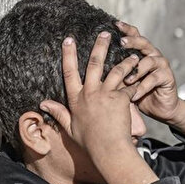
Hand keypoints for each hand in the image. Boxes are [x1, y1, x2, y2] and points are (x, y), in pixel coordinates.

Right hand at [40, 33, 156, 183]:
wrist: (108, 149)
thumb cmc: (89, 142)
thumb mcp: (70, 127)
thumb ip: (58, 113)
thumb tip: (42, 104)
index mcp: (76, 99)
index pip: (69, 72)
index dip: (68, 54)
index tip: (68, 40)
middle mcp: (90, 93)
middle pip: (94, 64)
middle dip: (100, 46)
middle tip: (105, 34)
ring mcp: (106, 95)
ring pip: (116, 71)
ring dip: (125, 61)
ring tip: (132, 54)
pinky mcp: (120, 99)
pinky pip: (129, 85)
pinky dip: (136, 79)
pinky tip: (142, 73)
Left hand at [117, 21, 181, 122]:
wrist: (158, 107)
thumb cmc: (136, 92)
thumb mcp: (122, 81)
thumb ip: (113, 71)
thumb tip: (91, 64)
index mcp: (140, 52)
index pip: (134, 35)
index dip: (126, 28)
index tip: (114, 24)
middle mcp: (151, 54)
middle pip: (143, 42)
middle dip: (132, 41)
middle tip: (122, 42)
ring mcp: (161, 64)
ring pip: (149, 60)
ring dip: (136, 70)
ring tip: (126, 80)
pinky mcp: (167, 77)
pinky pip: (154, 79)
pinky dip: (143, 87)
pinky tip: (134, 94)